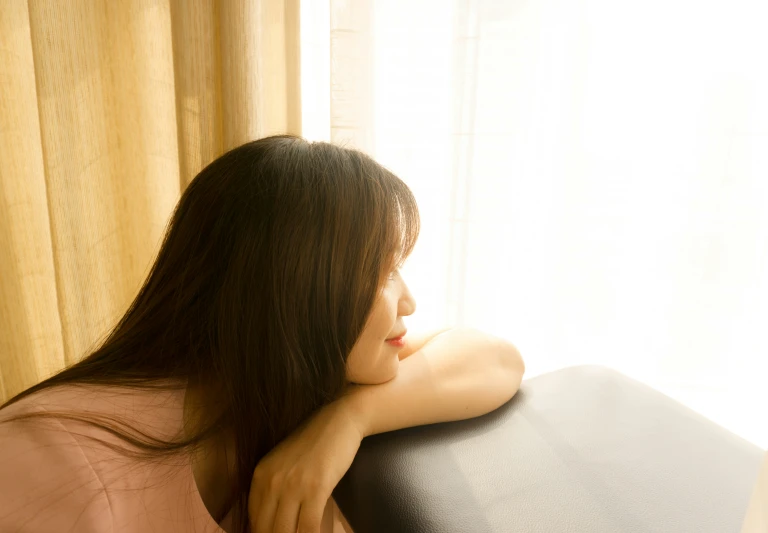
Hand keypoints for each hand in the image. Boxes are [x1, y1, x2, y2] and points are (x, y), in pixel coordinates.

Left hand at [248, 395, 365, 532]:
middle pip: (267, 530)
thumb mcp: (284, 463)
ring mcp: (293, 485)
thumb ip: (273, 488)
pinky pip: (309, 527)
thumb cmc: (315, 443)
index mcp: (260, 476)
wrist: (340, 419)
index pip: (254, 521)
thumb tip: (270, 522)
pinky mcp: (316, 488)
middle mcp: (271, 481)